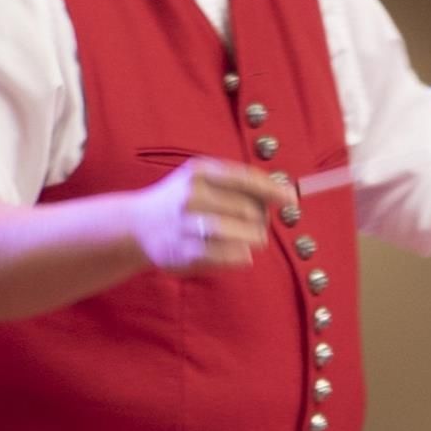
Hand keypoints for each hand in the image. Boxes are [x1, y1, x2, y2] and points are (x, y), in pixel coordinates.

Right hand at [128, 159, 284, 275]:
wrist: (139, 224)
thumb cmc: (183, 199)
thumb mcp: (203, 178)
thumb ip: (238, 183)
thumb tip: (283, 193)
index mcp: (199, 173)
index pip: (244, 179)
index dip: (272, 190)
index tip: (291, 200)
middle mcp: (191, 197)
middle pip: (248, 211)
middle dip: (261, 220)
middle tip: (257, 224)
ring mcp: (186, 226)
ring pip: (241, 236)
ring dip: (254, 239)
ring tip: (250, 238)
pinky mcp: (185, 253)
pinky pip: (228, 257)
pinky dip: (241, 256)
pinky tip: (239, 252)